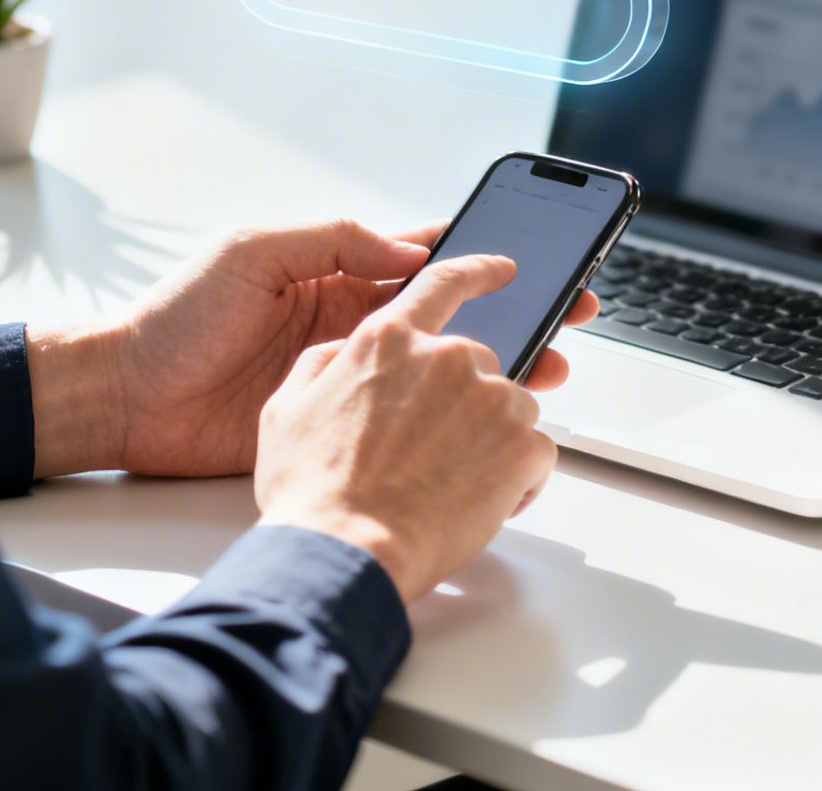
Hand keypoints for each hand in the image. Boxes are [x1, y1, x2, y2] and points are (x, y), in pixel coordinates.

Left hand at [29, 219, 593, 479]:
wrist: (128, 397)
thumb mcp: (252, 253)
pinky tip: (485, 421)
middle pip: (450, 316)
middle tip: (571, 312)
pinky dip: (449, 419)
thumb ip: (330, 240)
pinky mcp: (335, 425)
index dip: (481, 253)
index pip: (423, 257)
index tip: (535, 253)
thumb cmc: (177, 317)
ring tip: (550, 369)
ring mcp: (347, 378)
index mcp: (333, 272)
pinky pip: (404, 419)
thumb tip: (405, 248)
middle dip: (514, 312)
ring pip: (439, 370)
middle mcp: (349, 324)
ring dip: (496, 368)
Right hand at [252, 254, 560, 602]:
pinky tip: (473, 502)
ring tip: (445, 484)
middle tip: (430, 454)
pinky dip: (515, 479)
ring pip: (510, 408)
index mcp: (390, 339)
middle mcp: (447, 357)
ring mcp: (492, 398)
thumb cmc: (314, 491)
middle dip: (463, 403)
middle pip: (478, 363)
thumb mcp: (286, 408)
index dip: (477, 271)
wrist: (347, 552)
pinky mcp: (524, 445)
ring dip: (489, 441)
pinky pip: (535, 452)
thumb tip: (345, 354)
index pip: (444, 283)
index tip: (502, 270)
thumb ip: (324, 364)